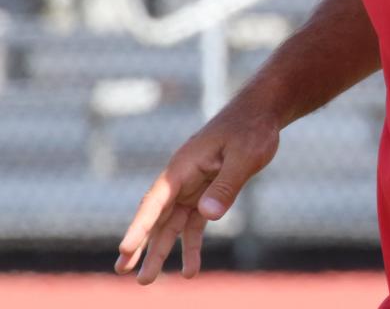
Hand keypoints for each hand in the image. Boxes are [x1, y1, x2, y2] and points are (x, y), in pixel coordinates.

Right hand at [115, 103, 279, 282]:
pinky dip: (191, 244)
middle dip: (140, 243)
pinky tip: (190, 269)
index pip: (155, 200)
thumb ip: (226, 185)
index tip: (125, 249)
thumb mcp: (245, 155)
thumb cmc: (251, 129)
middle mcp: (182, 178)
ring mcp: (193, 186)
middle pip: (157, 215)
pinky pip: (194, 223)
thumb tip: (206, 215)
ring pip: (172, 223)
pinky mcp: (208, 192)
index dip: (139, 226)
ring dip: (161, 250)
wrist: (262, 113)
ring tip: (146, 279)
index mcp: (183, 165)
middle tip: (123, 271)